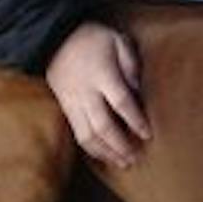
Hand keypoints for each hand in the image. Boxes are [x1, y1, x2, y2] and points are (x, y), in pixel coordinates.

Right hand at [45, 20, 150, 167]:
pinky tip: (104, 156)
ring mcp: (72, 102)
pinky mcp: (65, 108)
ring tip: (122, 163)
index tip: (148, 134)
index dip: (135, 120)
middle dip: (120, 145)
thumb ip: (130, 63)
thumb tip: (138, 90)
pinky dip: (91, 148)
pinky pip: (77, 133)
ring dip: (106, 152)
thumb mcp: (117, 40)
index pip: (120, 102)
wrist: (54, 38)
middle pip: (103, 125)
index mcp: (101, 73)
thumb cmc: (92, 39)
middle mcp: (86, 92)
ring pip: (88, 135)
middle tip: (136, 158)